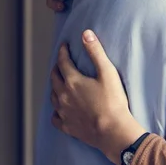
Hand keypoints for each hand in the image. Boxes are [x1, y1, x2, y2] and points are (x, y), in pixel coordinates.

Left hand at [50, 30, 145, 163]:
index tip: (64, 46)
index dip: (63, 52)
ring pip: (52, 96)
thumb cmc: (113, 101)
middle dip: (57, 68)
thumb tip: (86, 33)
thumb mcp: (107, 73)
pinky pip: (55, 118)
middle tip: (61, 63)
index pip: (63, 62)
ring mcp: (64, 112)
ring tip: (60, 84)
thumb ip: (96, 52)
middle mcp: (63, 96)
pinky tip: (60, 110)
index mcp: (73, 81)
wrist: (112, 131)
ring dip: (55, 87)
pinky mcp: (67, 126)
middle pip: (54, 78)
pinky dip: (56, 111)